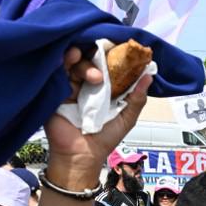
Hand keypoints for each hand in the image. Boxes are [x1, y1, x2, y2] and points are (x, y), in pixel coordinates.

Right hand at [44, 47, 151, 187]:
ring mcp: (70, 85)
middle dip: (98, 60)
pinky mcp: (55, 89)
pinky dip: (65, 61)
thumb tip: (149, 76)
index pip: (107, 64)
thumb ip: (137, 99)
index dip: (112, 55)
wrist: (81, 157)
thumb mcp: (126, 119)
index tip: (120, 48)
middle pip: (90, 60)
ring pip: (75, 63)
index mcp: (104, 88)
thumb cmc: (104, 140)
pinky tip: (72, 57)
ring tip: (94, 76)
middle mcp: (86, 84)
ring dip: (84, 63)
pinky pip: (58, 70)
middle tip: (104, 73)